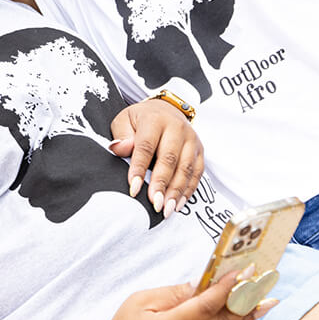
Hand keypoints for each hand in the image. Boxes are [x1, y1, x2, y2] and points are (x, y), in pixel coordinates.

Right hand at [91, 271, 273, 319]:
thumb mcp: (140, 302)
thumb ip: (174, 293)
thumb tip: (203, 284)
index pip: (206, 306)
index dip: (228, 287)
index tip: (246, 272)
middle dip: (244, 300)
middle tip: (262, 283)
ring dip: (241, 317)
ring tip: (261, 299)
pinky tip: (237, 319)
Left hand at [110, 98, 203, 216]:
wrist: (166, 110)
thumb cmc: (142, 120)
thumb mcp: (125, 121)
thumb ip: (121, 136)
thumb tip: (119, 149)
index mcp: (155, 119)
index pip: (146, 146)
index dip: (139, 169)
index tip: (134, 189)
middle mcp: (177, 128)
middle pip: (169, 159)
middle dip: (162, 184)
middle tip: (155, 203)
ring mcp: (191, 140)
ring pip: (186, 168)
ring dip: (176, 191)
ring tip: (167, 209)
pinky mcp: (199, 151)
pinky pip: (197, 173)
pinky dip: (188, 190)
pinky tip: (178, 203)